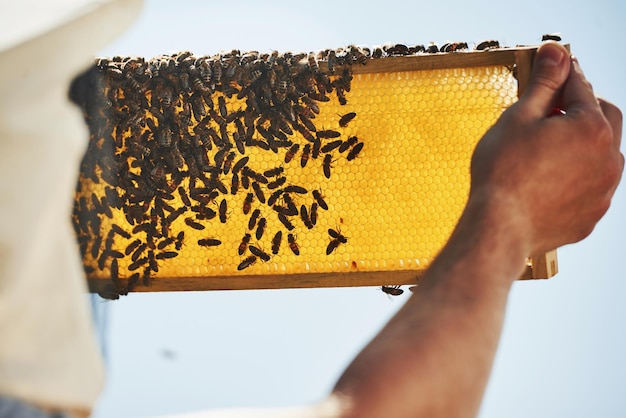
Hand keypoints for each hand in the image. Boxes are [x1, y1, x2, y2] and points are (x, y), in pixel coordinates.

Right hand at [469, 42, 623, 255]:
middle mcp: (609, 157)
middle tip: (550, 109)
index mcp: (592, 128)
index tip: (552, 67)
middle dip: (581, 106)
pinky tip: (547, 179)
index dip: (563, 74)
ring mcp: (604, 189)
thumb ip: (544, 83)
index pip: (581, 87)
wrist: (499, 228)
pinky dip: (577, 175)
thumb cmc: (503, 173)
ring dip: (582, 142)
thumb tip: (557, 52)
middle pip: (604, 117)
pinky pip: (592, 185)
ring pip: (602, 153)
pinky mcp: (592, 214)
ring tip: (546, 149)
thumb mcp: (519, 118)